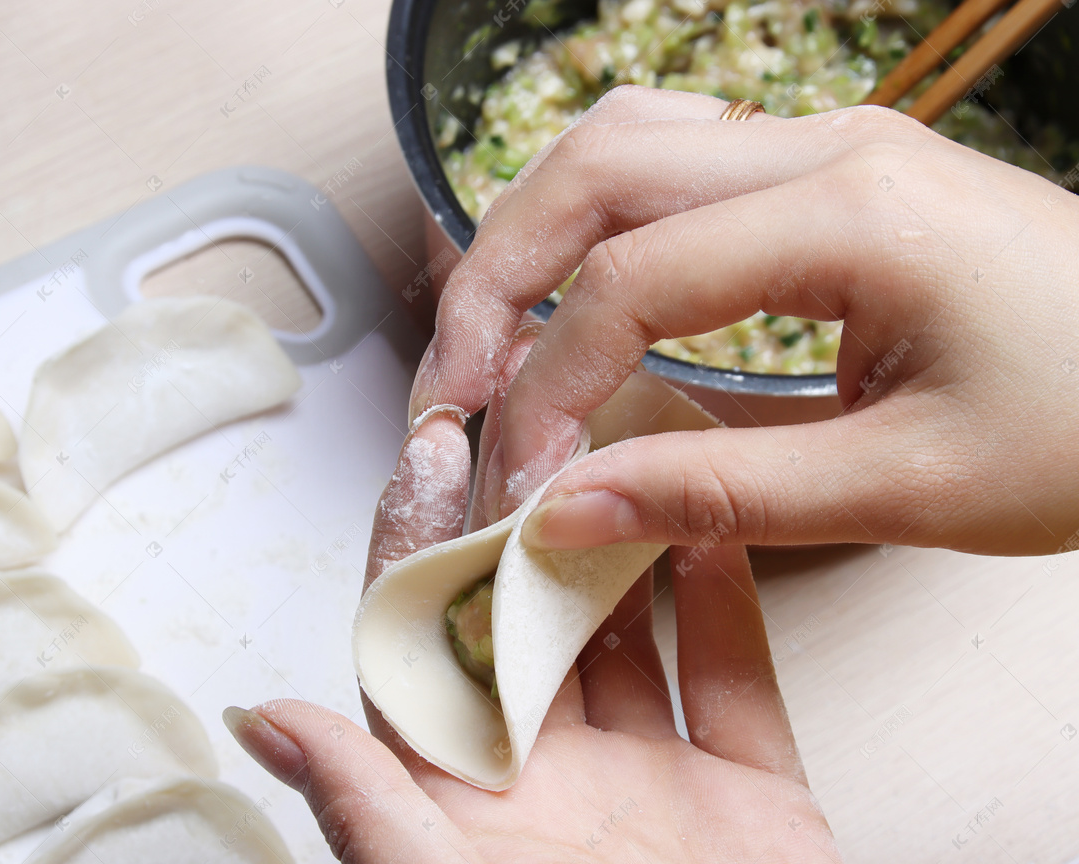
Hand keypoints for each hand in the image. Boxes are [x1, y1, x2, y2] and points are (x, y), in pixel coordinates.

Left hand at [225, 406, 838, 862]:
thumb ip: (364, 810)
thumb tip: (259, 716)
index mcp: (470, 801)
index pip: (429, 644)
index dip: (422, 542)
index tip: (429, 446)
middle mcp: (555, 779)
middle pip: (531, 617)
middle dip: (528, 513)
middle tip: (532, 412)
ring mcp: (656, 785)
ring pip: (633, 633)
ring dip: (628, 541)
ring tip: (621, 440)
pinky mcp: (754, 800)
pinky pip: (740, 680)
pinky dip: (732, 602)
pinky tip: (714, 522)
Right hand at [410, 86, 1078, 555]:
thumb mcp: (909, 485)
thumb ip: (722, 494)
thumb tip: (569, 507)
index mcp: (851, 211)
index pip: (632, 278)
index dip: (550, 383)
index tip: (521, 477)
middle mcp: (826, 146)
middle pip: (595, 168)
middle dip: (499, 279)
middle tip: (458, 385)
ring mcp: (826, 143)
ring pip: (623, 138)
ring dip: (537, 231)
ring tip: (497, 333)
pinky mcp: (826, 171)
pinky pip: (675, 153)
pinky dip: (599, 215)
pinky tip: (583, 279)